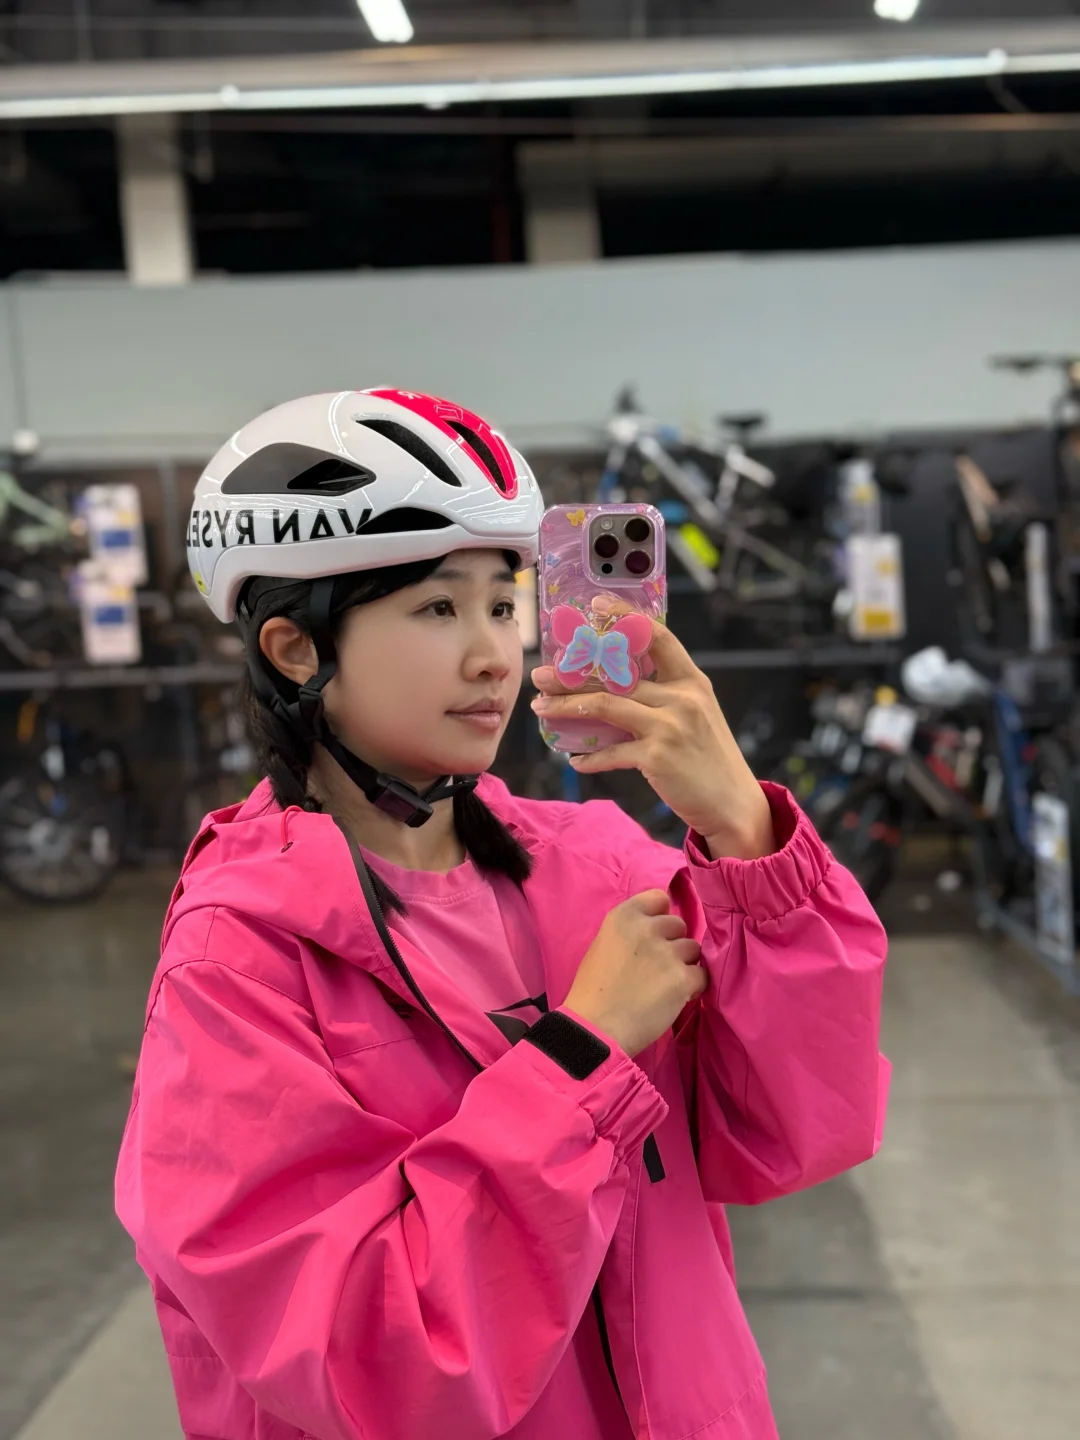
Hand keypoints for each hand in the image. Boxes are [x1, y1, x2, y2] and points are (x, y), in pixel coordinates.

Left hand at [532, 599, 775, 858]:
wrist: (733, 804)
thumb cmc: (709, 759)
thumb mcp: (697, 715)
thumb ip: (666, 695)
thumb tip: (615, 684)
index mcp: (692, 681)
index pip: (658, 636)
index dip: (625, 617)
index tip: (595, 607)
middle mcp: (682, 697)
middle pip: (616, 674)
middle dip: (571, 673)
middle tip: (541, 674)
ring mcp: (669, 725)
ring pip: (605, 705)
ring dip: (566, 706)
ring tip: (541, 707)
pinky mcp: (657, 756)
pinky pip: (611, 751)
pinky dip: (590, 757)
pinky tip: (575, 760)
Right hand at [564, 890, 705, 1056]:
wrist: (595, 1029)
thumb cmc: (591, 992)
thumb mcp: (603, 946)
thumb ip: (629, 933)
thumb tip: (654, 936)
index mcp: (624, 917)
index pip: (659, 898)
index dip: (660, 916)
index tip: (655, 934)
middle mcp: (648, 928)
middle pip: (679, 925)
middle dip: (673, 943)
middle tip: (658, 966)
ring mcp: (668, 953)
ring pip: (693, 949)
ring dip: (684, 964)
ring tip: (666, 984)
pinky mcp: (683, 978)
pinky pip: (702, 975)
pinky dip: (693, 986)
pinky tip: (676, 997)